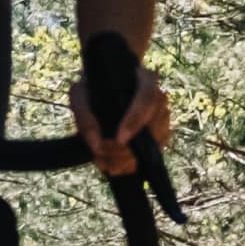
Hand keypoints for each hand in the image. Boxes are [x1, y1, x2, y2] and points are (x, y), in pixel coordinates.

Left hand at [72, 51, 173, 173]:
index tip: (119, 139)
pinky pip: (152, 156)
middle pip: (153, 128)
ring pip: (154, 145)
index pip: (148, 98)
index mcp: (145, 79)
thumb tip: (97, 144)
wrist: (101, 90)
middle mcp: (159, 98)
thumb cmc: (91, 88)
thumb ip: (84, 116)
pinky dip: (130, 165)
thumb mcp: (80, 94)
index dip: (135, 120)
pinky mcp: (160, 137)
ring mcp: (163, 119)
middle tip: (101, 153)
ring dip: (127, 159)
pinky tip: (112, 166)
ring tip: (102, 161)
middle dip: (127, 148)